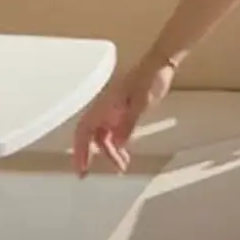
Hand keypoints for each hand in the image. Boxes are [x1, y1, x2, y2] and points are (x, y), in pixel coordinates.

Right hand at [70, 58, 174, 176]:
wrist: (160, 65)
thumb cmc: (150, 79)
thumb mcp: (141, 103)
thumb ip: (128, 123)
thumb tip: (118, 144)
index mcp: (104, 106)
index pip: (84, 131)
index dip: (79, 150)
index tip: (81, 168)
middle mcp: (105, 109)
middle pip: (91, 136)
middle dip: (87, 156)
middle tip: (86, 175)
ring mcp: (113, 110)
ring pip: (104, 136)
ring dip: (108, 152)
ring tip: (121, 167)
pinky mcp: (123, 110)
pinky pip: (114, 131)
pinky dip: (117, 144)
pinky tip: (124, 153)